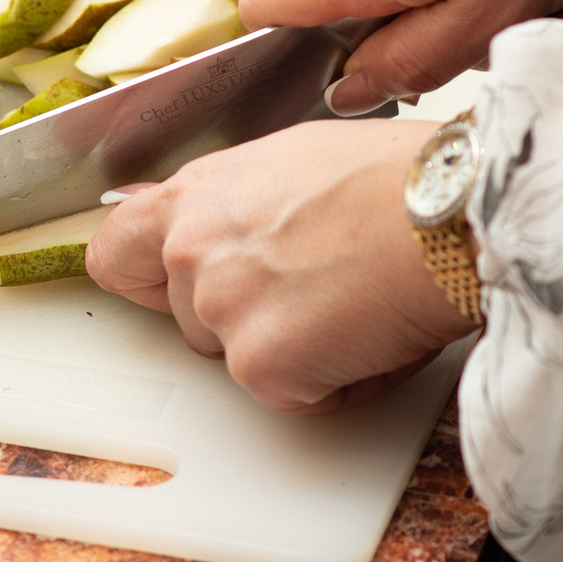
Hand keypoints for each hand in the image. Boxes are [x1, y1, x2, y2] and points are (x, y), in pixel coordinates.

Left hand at [85, 120, 472, 413]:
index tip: (168, 286)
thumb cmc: (394, 176)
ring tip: (354, 295)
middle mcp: (191, 253)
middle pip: (192, 322)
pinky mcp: (262, 365)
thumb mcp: (290, 163)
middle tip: (318, 282)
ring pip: (245, 362)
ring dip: (296, 349)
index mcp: (194, 198)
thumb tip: (193, 216)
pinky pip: (297, 398)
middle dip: (250, 318)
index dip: (145, 279)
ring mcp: (222, 312)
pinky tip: (372, 329)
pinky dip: (340, 381)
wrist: (448, 208)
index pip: (115, 254)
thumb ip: (229, 201)